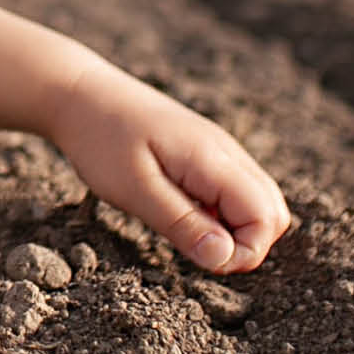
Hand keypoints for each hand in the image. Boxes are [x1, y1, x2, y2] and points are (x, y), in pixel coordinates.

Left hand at [41, 66, 293, 273]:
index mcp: (213, 159)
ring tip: (186, 229)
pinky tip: (181, 210)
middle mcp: (227, 151)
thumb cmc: (101, 141)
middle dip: (247, 244)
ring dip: (234, 229)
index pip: (265, 218)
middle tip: (195, 248)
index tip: (202, 258)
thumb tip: (225, 259)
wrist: (80, 93)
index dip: (244, 252)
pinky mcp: (205, 152)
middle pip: (273, 211)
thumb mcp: (135, 191)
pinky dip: (221, 212)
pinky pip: (234, 189)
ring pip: (257, 201)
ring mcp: (219, 149)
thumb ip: (183, 224)